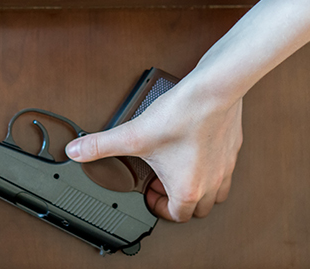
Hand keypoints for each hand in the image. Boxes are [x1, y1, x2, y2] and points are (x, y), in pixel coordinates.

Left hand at [65, 80, 242, 221]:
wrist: (213, 91)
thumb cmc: (181, 116)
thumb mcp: (132, 135)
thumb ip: (100, 145)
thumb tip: (77, 151)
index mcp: (188, 189)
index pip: (176, 216)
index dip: (158, 208)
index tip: (149, 194)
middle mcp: (211, 183)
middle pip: (198, 209)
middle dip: (178, 201)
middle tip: (162, 183)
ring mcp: (225, 167)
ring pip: (217, 194)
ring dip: (198, 188)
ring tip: (178, 169)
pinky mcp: (232, 149)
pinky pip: (225, 169)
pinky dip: (211, 168)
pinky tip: (195, 150)